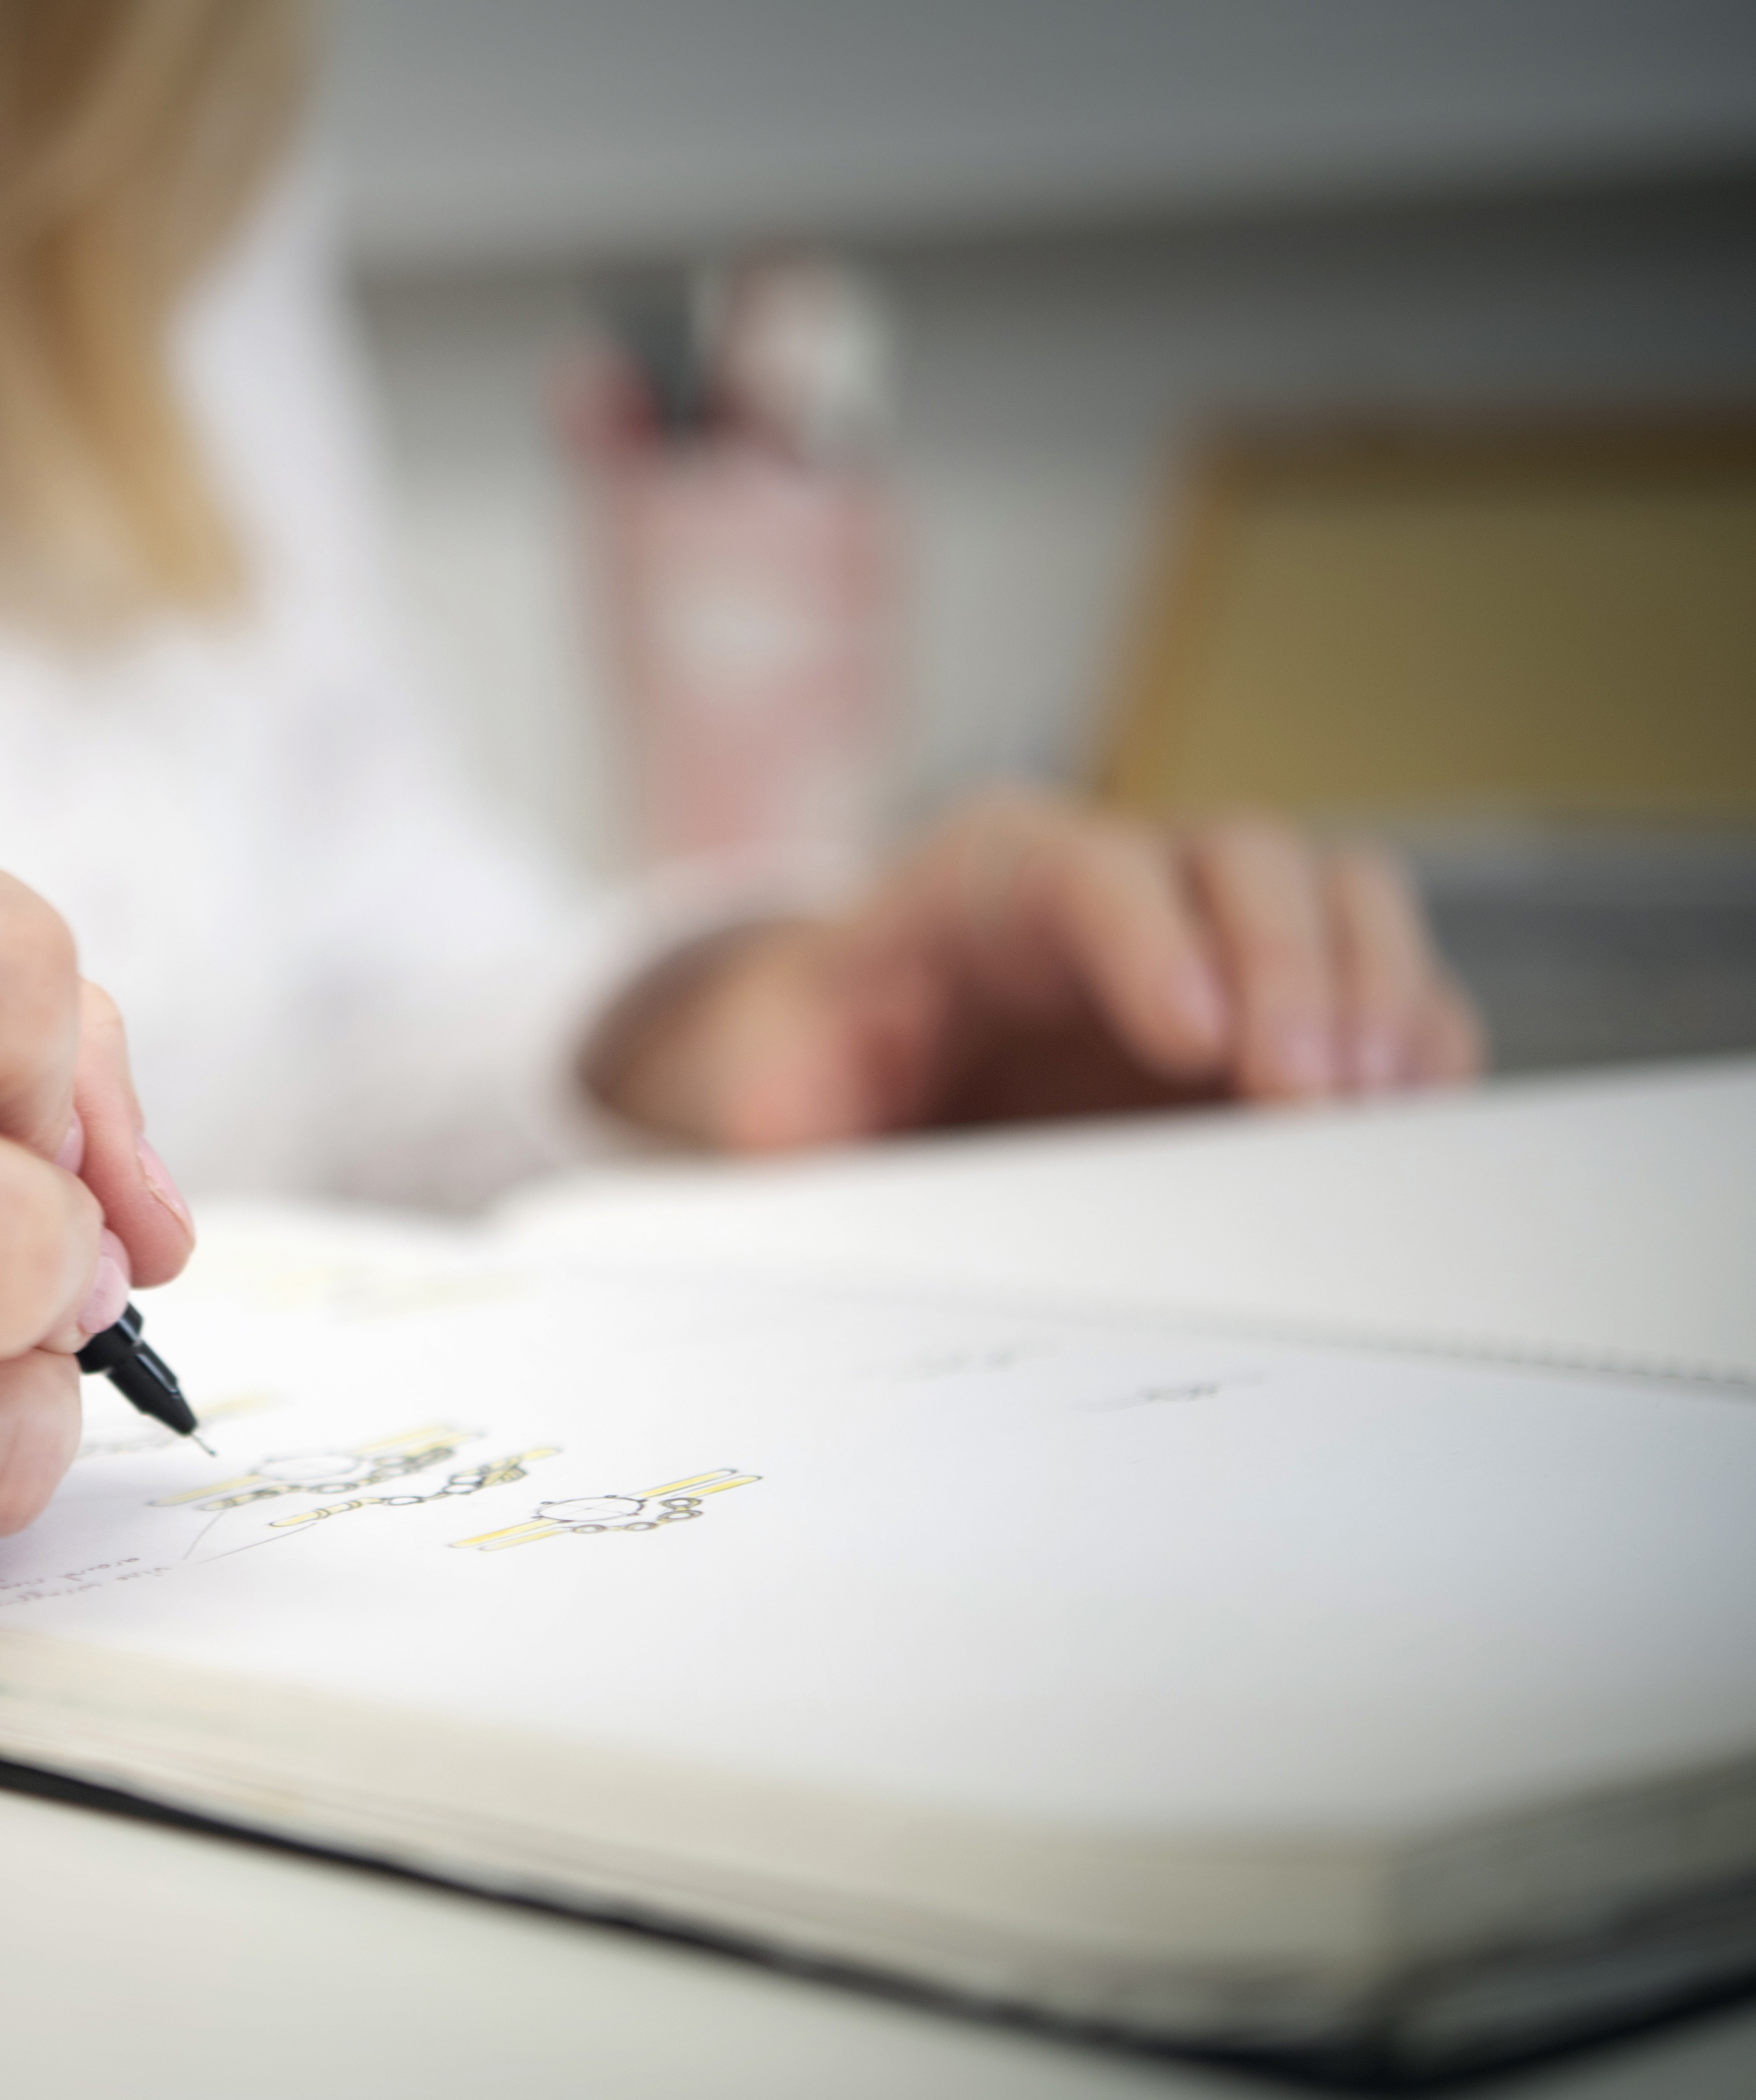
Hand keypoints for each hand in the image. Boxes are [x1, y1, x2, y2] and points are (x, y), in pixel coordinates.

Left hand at [587, 788, 1484, 1151]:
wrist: (877, 1068)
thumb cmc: (832, 1055)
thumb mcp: (778, 1068)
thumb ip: (789, 1095)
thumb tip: (803, 1146)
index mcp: (989, 872)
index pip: (1085, 867)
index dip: (1150, 938)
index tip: (1193, 1037)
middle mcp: (1123, 876)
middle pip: (1241, 858)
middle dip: (1289, 969)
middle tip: (1303, 1095)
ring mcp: (1217, 930)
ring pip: (1338, 897)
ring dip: (1375, 997)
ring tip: (1371, 1112)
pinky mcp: (1282, 1005)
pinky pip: (1384, 985)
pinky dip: (1416, 1041)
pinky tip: (1414, 1119)